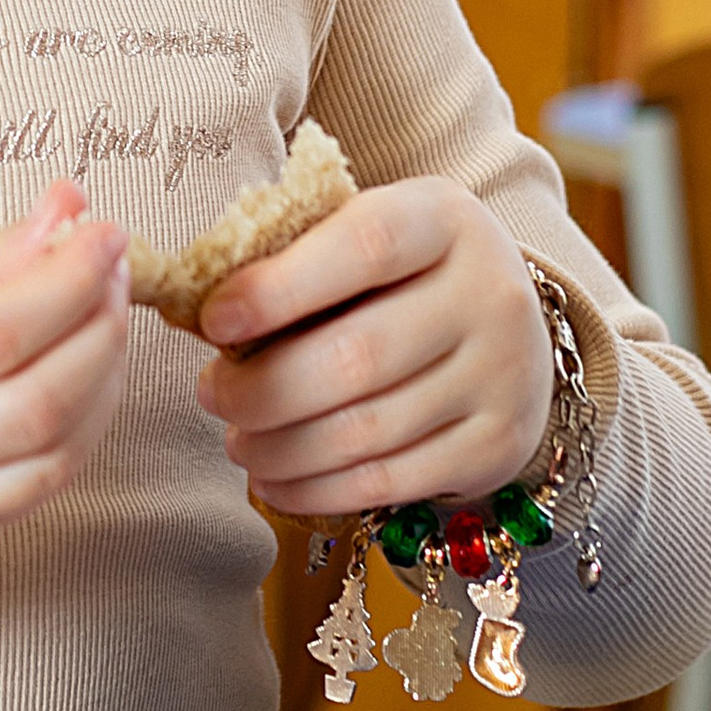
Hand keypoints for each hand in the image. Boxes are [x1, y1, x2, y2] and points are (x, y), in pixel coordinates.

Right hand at [0, 183, 129, 552]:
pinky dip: (76, 437)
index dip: (67, 282)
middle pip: (30, 403)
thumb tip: (62, 220)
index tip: (105, 234)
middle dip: (98, 328)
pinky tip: (81, 382)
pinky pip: (28, 496)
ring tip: (104, 318)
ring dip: (102, 385)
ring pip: (46, 461)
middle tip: (113, 270)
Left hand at [189, 178, 552, 523]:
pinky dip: (316, 489)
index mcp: (444, 220)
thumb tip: (201, 314)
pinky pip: (390, 482)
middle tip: (212, 394)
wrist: (509, 326)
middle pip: (358, 356)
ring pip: (367, 431)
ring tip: (238, 441)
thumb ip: (295, 261)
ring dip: (280, 447)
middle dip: (264, 388)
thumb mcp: (364, 237)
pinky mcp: (498, 447)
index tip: (213, 321)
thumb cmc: (403, 276)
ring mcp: (502, 375)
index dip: (279, 287)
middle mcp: (488, 294)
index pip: (365, 246)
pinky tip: (275, 479)